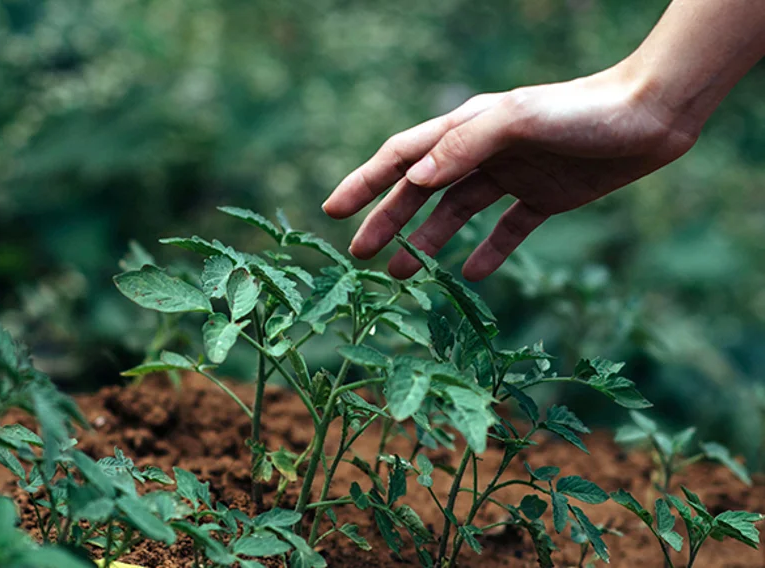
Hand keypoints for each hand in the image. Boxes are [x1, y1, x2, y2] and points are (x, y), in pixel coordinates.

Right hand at [322, 65, 698, 280]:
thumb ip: (463, 146)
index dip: (365, 182)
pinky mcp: (543, 198)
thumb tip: (413, 179)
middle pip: (421, 191)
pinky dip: (487, 251)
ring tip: (402, 275)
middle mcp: (482, 152)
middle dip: (387, 221)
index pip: (402, 157)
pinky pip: (507, 230)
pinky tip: (470, 273)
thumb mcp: (518, 120)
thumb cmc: (582, 112)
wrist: (650, 117)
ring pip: (456, 214)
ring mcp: (511, 176)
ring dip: (427, 242)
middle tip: (360, 255)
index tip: (333, 211)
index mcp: (467, 128)